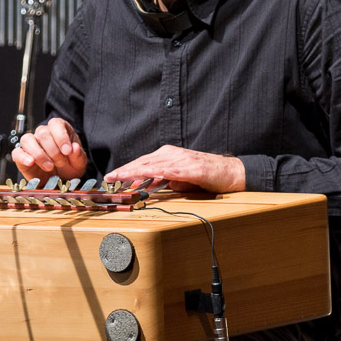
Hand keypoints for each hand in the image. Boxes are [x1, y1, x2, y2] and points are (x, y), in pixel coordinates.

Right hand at [11, 118, 87, 181]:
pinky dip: (23, 157)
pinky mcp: (21, 156)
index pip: (55, 124)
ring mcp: (31, 144)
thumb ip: (78, 155)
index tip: (67, 151)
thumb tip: (74, 147)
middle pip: (42, 132)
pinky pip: (17, 152)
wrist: (60, 182)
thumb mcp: (79, 163)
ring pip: (27, 139)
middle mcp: (43, 133)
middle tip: (60, 163)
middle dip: (53, 150)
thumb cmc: (70, 167)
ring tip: (49, 167)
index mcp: (58, 129)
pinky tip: (31, 163)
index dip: (61, 136)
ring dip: (39, 154)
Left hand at [104, 145, 245, 193]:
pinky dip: (157, 174)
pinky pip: (171, 171)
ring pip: (153, 166)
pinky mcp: (192, 169)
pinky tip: (146, 178)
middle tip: (109, 177)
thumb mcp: (180, 179)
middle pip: (143, 162)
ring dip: (135, 172)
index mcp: (167, 155)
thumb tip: (147, 186)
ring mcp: (182, 160)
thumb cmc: (205, 175)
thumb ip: (164, 181)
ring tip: (121, 178)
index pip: (142, 162)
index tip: (112, 176)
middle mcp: (172, 154)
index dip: (126, 169)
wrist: (231, 172)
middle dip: (125, 170)